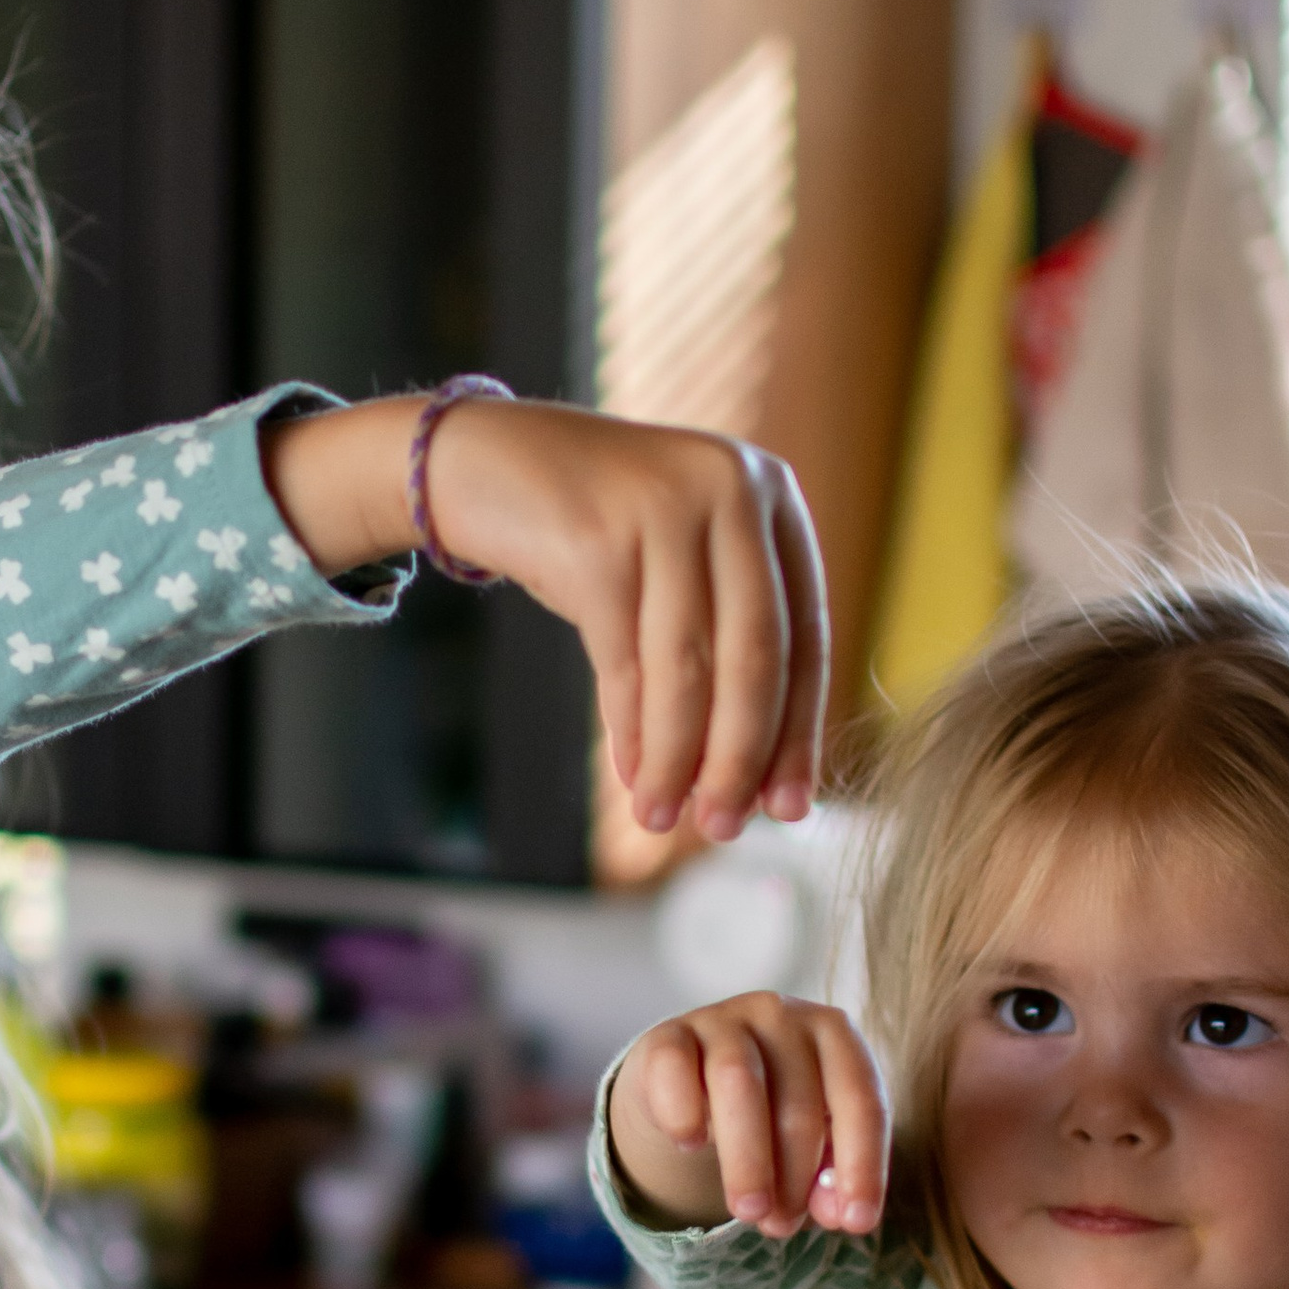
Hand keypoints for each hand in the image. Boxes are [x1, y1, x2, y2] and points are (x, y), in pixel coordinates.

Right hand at [261, 395, 826, 839]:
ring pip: (686, 670)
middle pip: (755, 655)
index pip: (805, 633)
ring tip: (662, 816)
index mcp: (771, 493)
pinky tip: (633, 776)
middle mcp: (729, 488)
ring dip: (677, 759)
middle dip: (741, 757)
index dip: (798, 730)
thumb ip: (727, 636)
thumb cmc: (594, 528)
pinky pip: (624, 664)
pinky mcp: (597, 540)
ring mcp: (662, 508)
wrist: (483, 461)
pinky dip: (631, 731)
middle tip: (725, 827)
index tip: (789, 806)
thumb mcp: (681, 561)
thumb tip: (756, 774)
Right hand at [607, 994, 888, 1240]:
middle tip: (782, 1227)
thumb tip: (837, 1215)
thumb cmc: (767, 1114)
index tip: (855, 1224)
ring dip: (748, 1159)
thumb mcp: (807, 1144)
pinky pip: (675, 1069)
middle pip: (799, 1102)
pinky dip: (685, 1112)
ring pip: (739, 1083)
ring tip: (749, 1212)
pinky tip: (692, 1145)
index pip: (861, 1099)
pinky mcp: (667, 1035)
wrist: (688, 1082)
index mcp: (834, 1035)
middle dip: (796, 1177)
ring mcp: (722, 1019)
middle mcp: (782, 1015)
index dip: (862, 1166)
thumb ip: (829, 1178)